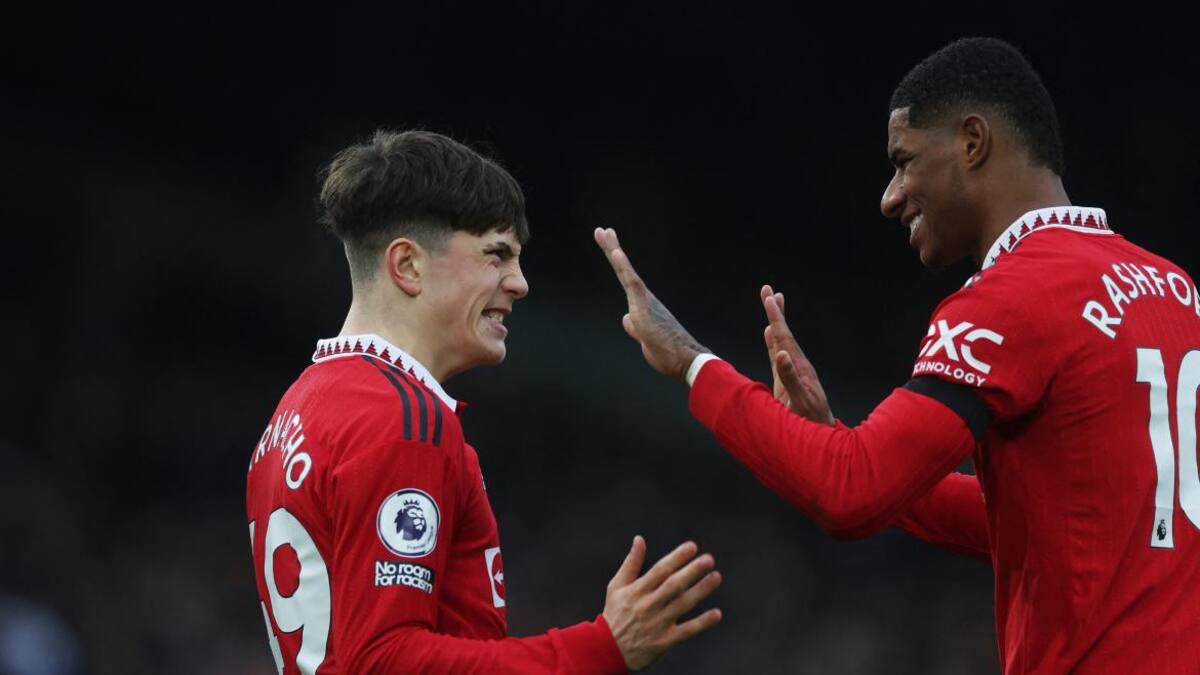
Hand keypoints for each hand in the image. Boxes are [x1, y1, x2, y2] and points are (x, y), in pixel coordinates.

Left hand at [594, 227, 709, 381]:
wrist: (685, 359)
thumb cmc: (668, 352)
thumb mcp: (645, 339)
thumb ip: (635, 327)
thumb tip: (626, 318)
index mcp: (644, 305)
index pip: (627, 280)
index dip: (618, 263)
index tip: (611, 248)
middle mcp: (645, 298)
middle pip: (624, 270)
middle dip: (612, 248)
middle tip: (602, 231)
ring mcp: (644, 300)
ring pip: (626, 271)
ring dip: (613, 250)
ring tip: (603, 232)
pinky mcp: (643, 306)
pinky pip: (632, 282)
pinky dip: (623, 266)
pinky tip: (615, 252)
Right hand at [603, 536, 722, 670]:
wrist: (608, 650)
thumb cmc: (615, 613)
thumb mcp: (617, 587)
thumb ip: (631, 563)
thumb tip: (639, 539)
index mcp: (637, 591)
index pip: (660, 570)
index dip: (676, 558)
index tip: (692, 546)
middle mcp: (648, 605)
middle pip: (673, 586)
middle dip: (692, 571)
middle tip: (709, 559)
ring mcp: (658, 624)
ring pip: (683, 605)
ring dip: (701, 591)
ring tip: (716, 577)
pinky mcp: (665, 641)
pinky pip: (686, 631)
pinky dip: (702, 623)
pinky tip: (717, 614)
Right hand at [760, 285, 834, 424]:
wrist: (820, 440)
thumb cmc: (809, 424)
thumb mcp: (800, 402)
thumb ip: (789, 379)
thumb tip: (781, 354)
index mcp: (799, 368)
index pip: (785, 338)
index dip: (776, 318)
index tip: (770, 297)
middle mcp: (797, 366)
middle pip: (784, 334)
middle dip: (776, 312)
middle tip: (768, 289)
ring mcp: (793, 373)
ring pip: (782, 342)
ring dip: (776, 323)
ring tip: (772, 304)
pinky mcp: (787, 382)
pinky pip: (778, 356)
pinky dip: (773, 343)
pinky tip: (769, 335)